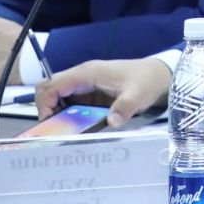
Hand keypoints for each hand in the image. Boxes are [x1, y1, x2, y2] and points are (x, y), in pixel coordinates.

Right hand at [37, 59, 172, 126]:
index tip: (48, 123)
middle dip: (45, 107)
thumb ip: (125, 107)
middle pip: (49, 87)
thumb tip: (112, 122)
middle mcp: (82, 76)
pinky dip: (66, 114)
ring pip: (57, 95)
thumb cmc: (146, 81)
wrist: (159, 75)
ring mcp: (85, 84)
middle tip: (53, 128)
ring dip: (55, 112)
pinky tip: (74, 127)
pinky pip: (69, 102)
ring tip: (63, 130)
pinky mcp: (90, 93)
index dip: (45, 103)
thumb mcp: (138, 95)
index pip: (54, 84)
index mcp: (87, 73)